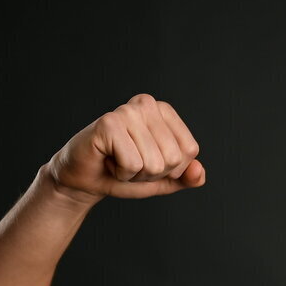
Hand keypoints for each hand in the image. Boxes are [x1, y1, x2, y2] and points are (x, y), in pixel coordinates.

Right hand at [45, 93, 204, 204]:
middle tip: (130, 163)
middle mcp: (147, 104)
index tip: (147, 161)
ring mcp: (127, 111)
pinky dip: (121, 173)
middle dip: (152, 173)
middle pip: (173, 158)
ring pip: (154, 163)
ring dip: (136, 174)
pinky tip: (109, 160)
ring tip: (119, 161)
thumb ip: (186, 177)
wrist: (86, 180)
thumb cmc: (124, 174)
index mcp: (164, 111)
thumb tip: (200, 173)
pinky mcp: (109, 123)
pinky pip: (133, 164)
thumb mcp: (163, 179)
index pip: (190, 150)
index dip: (172, 169)